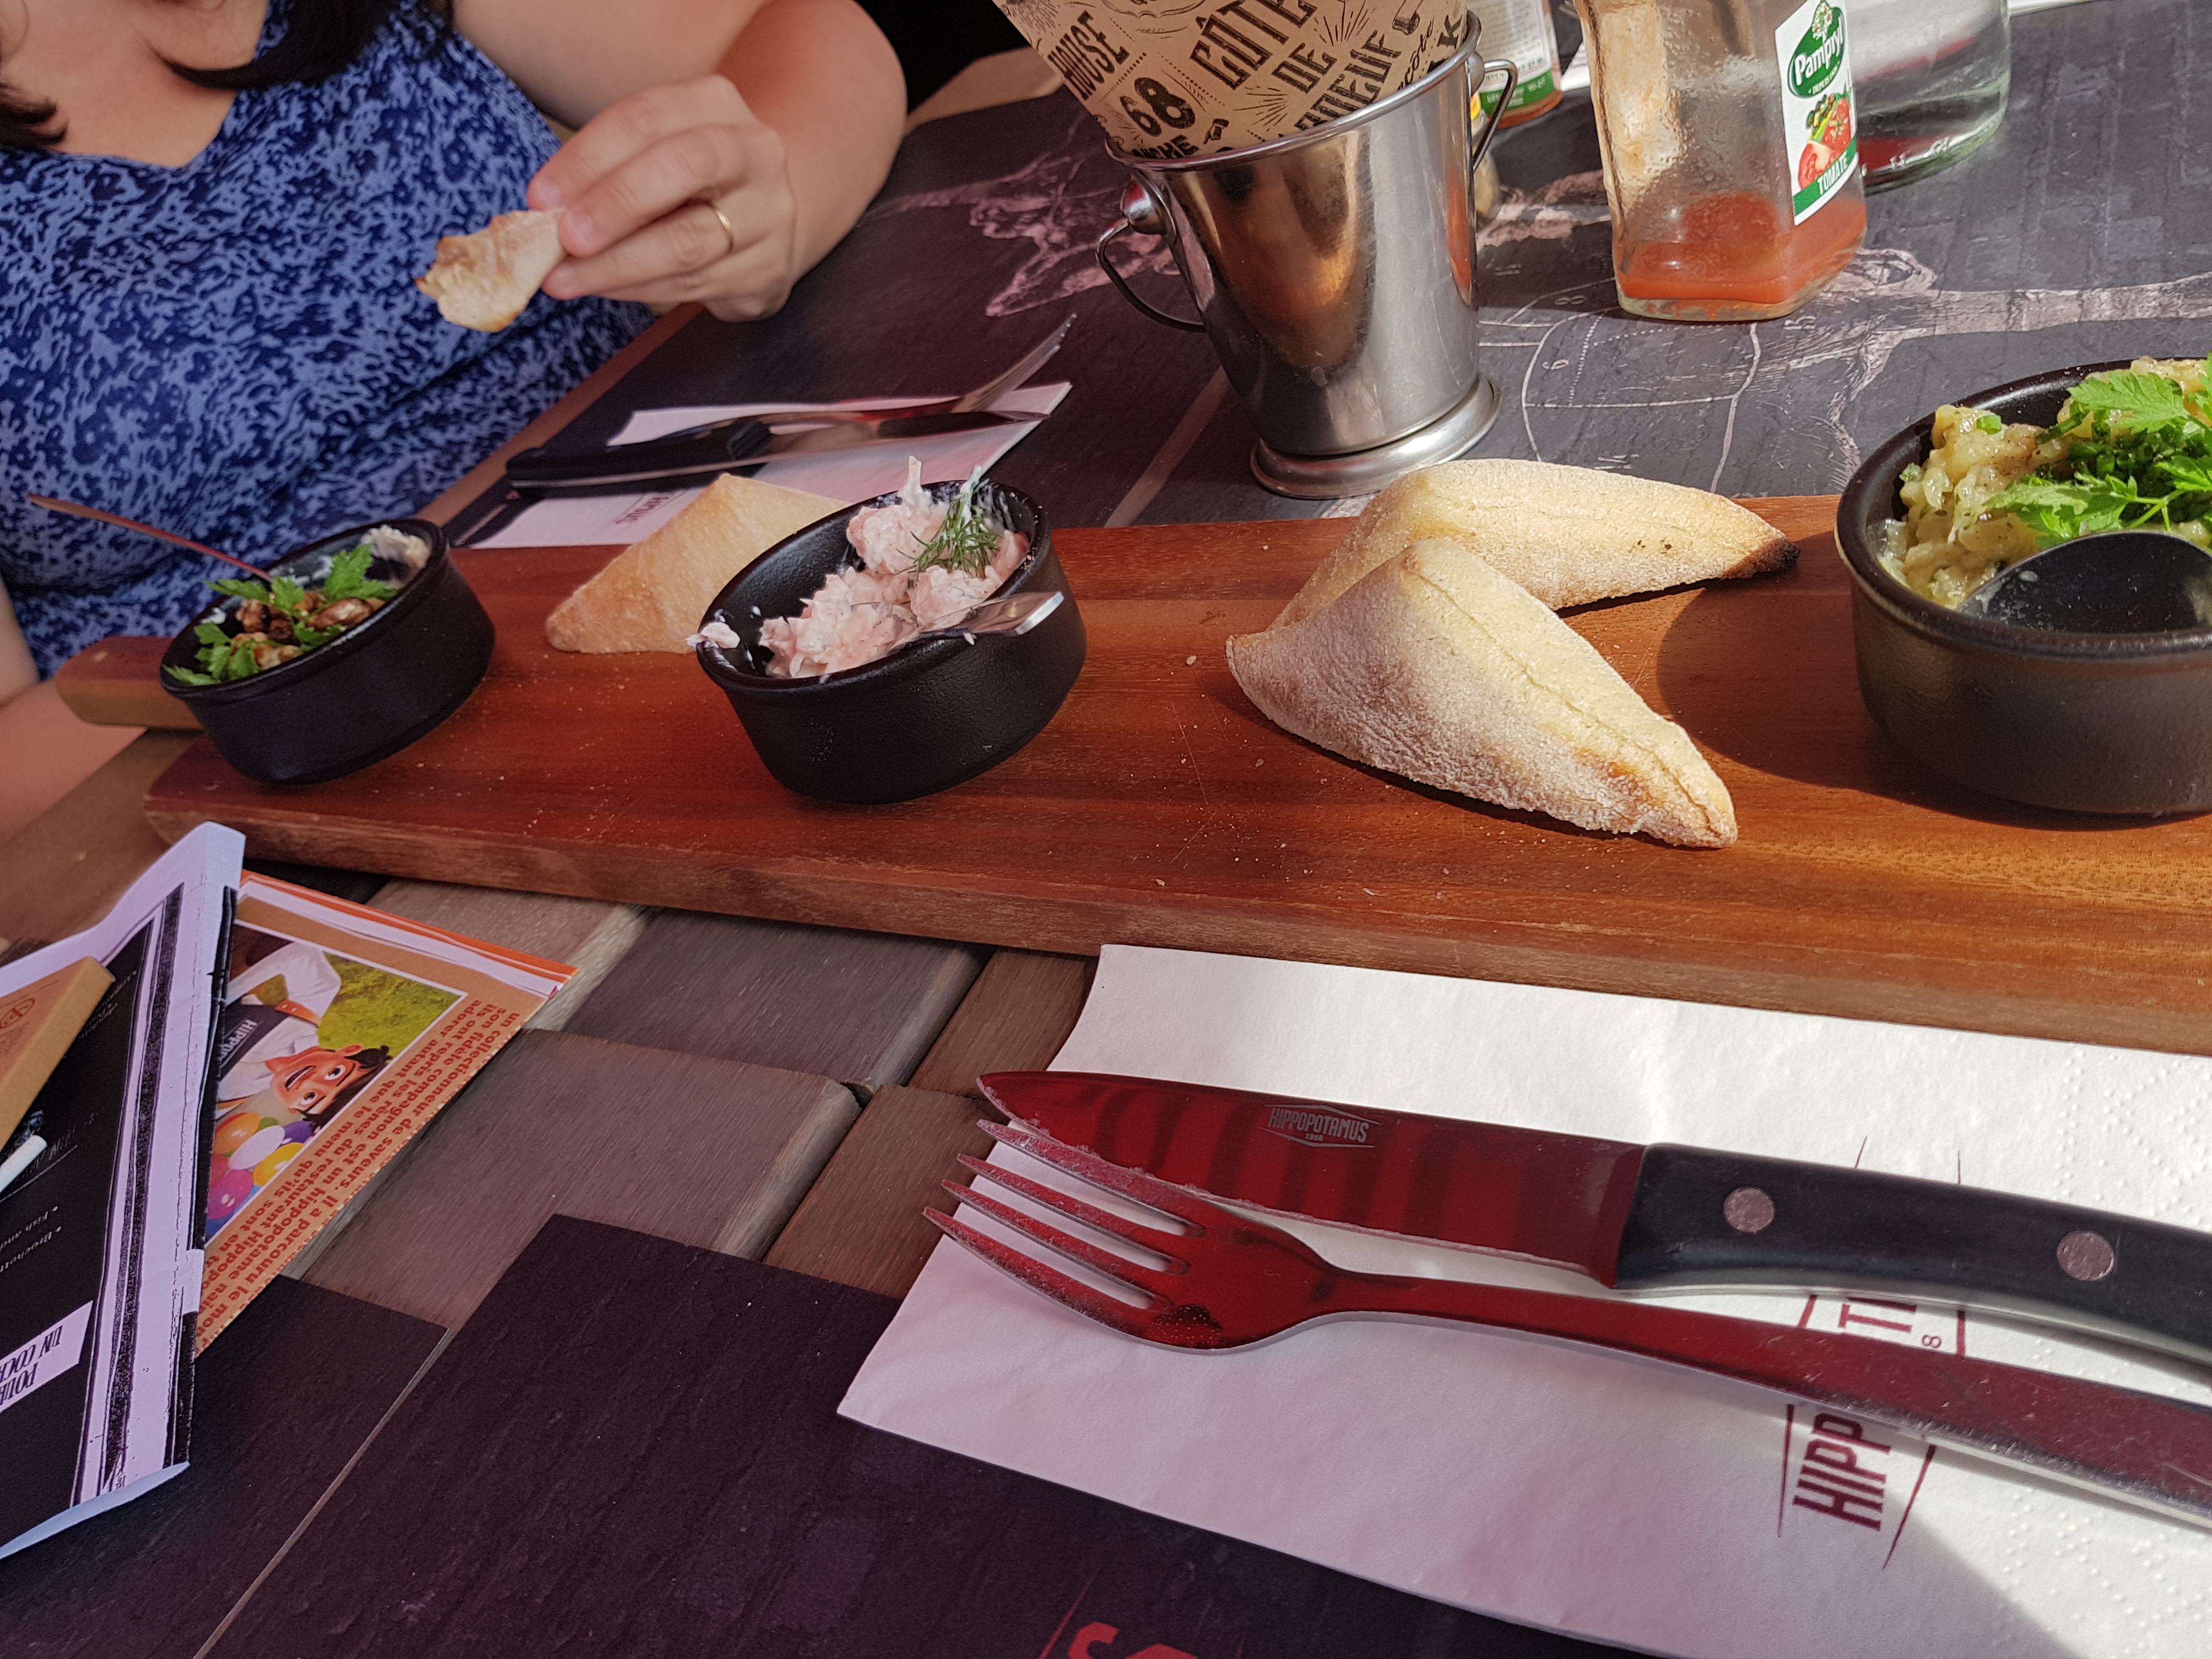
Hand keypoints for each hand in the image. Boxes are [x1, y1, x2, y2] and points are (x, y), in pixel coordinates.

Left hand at [529, 74, 799, 322]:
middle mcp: (753, 152)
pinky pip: (694, 285)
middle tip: (564, 238)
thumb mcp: (651, 149)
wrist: (760, 214)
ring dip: (617, 264)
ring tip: (565, 277)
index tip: (542, 197)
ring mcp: (768, 214)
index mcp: (715, 103)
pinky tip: (603, 288)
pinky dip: (639, 289)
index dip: (588, 158)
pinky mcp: (768, 270)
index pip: (646, 118)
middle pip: (686, 168)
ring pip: (688, 242)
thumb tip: (545, 214)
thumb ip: (607, 170)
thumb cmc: (686, 179)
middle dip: (616, 204)